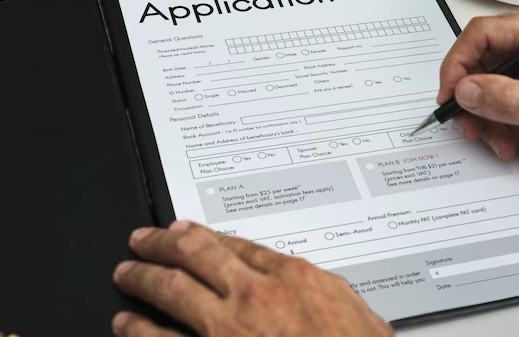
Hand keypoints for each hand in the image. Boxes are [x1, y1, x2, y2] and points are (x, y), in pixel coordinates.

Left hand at [112, 221, 391, 336]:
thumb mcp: (353, 311)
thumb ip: (324, 292)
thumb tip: (310, 284)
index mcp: (291, 278)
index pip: (237, 244)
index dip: (205, 234)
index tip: (187, 230)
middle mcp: (254, 296)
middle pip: (196, 256)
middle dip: (163, 244)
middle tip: (143, 240)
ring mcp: (227, 330)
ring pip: (172, 291)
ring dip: (143, 279)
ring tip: (127, 275)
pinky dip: (140, 330)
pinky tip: (126, 325)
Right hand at [438, 8, 518, 170]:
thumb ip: (510, 100)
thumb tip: (467, 91)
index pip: (483, 34)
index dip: (458, 65)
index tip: (450, 96)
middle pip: (487, 66)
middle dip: (479, 103)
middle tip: (476, 129)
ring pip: (499, 91)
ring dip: (499, 123)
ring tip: (512, 145)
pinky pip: (517, 108)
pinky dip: (518, 129)